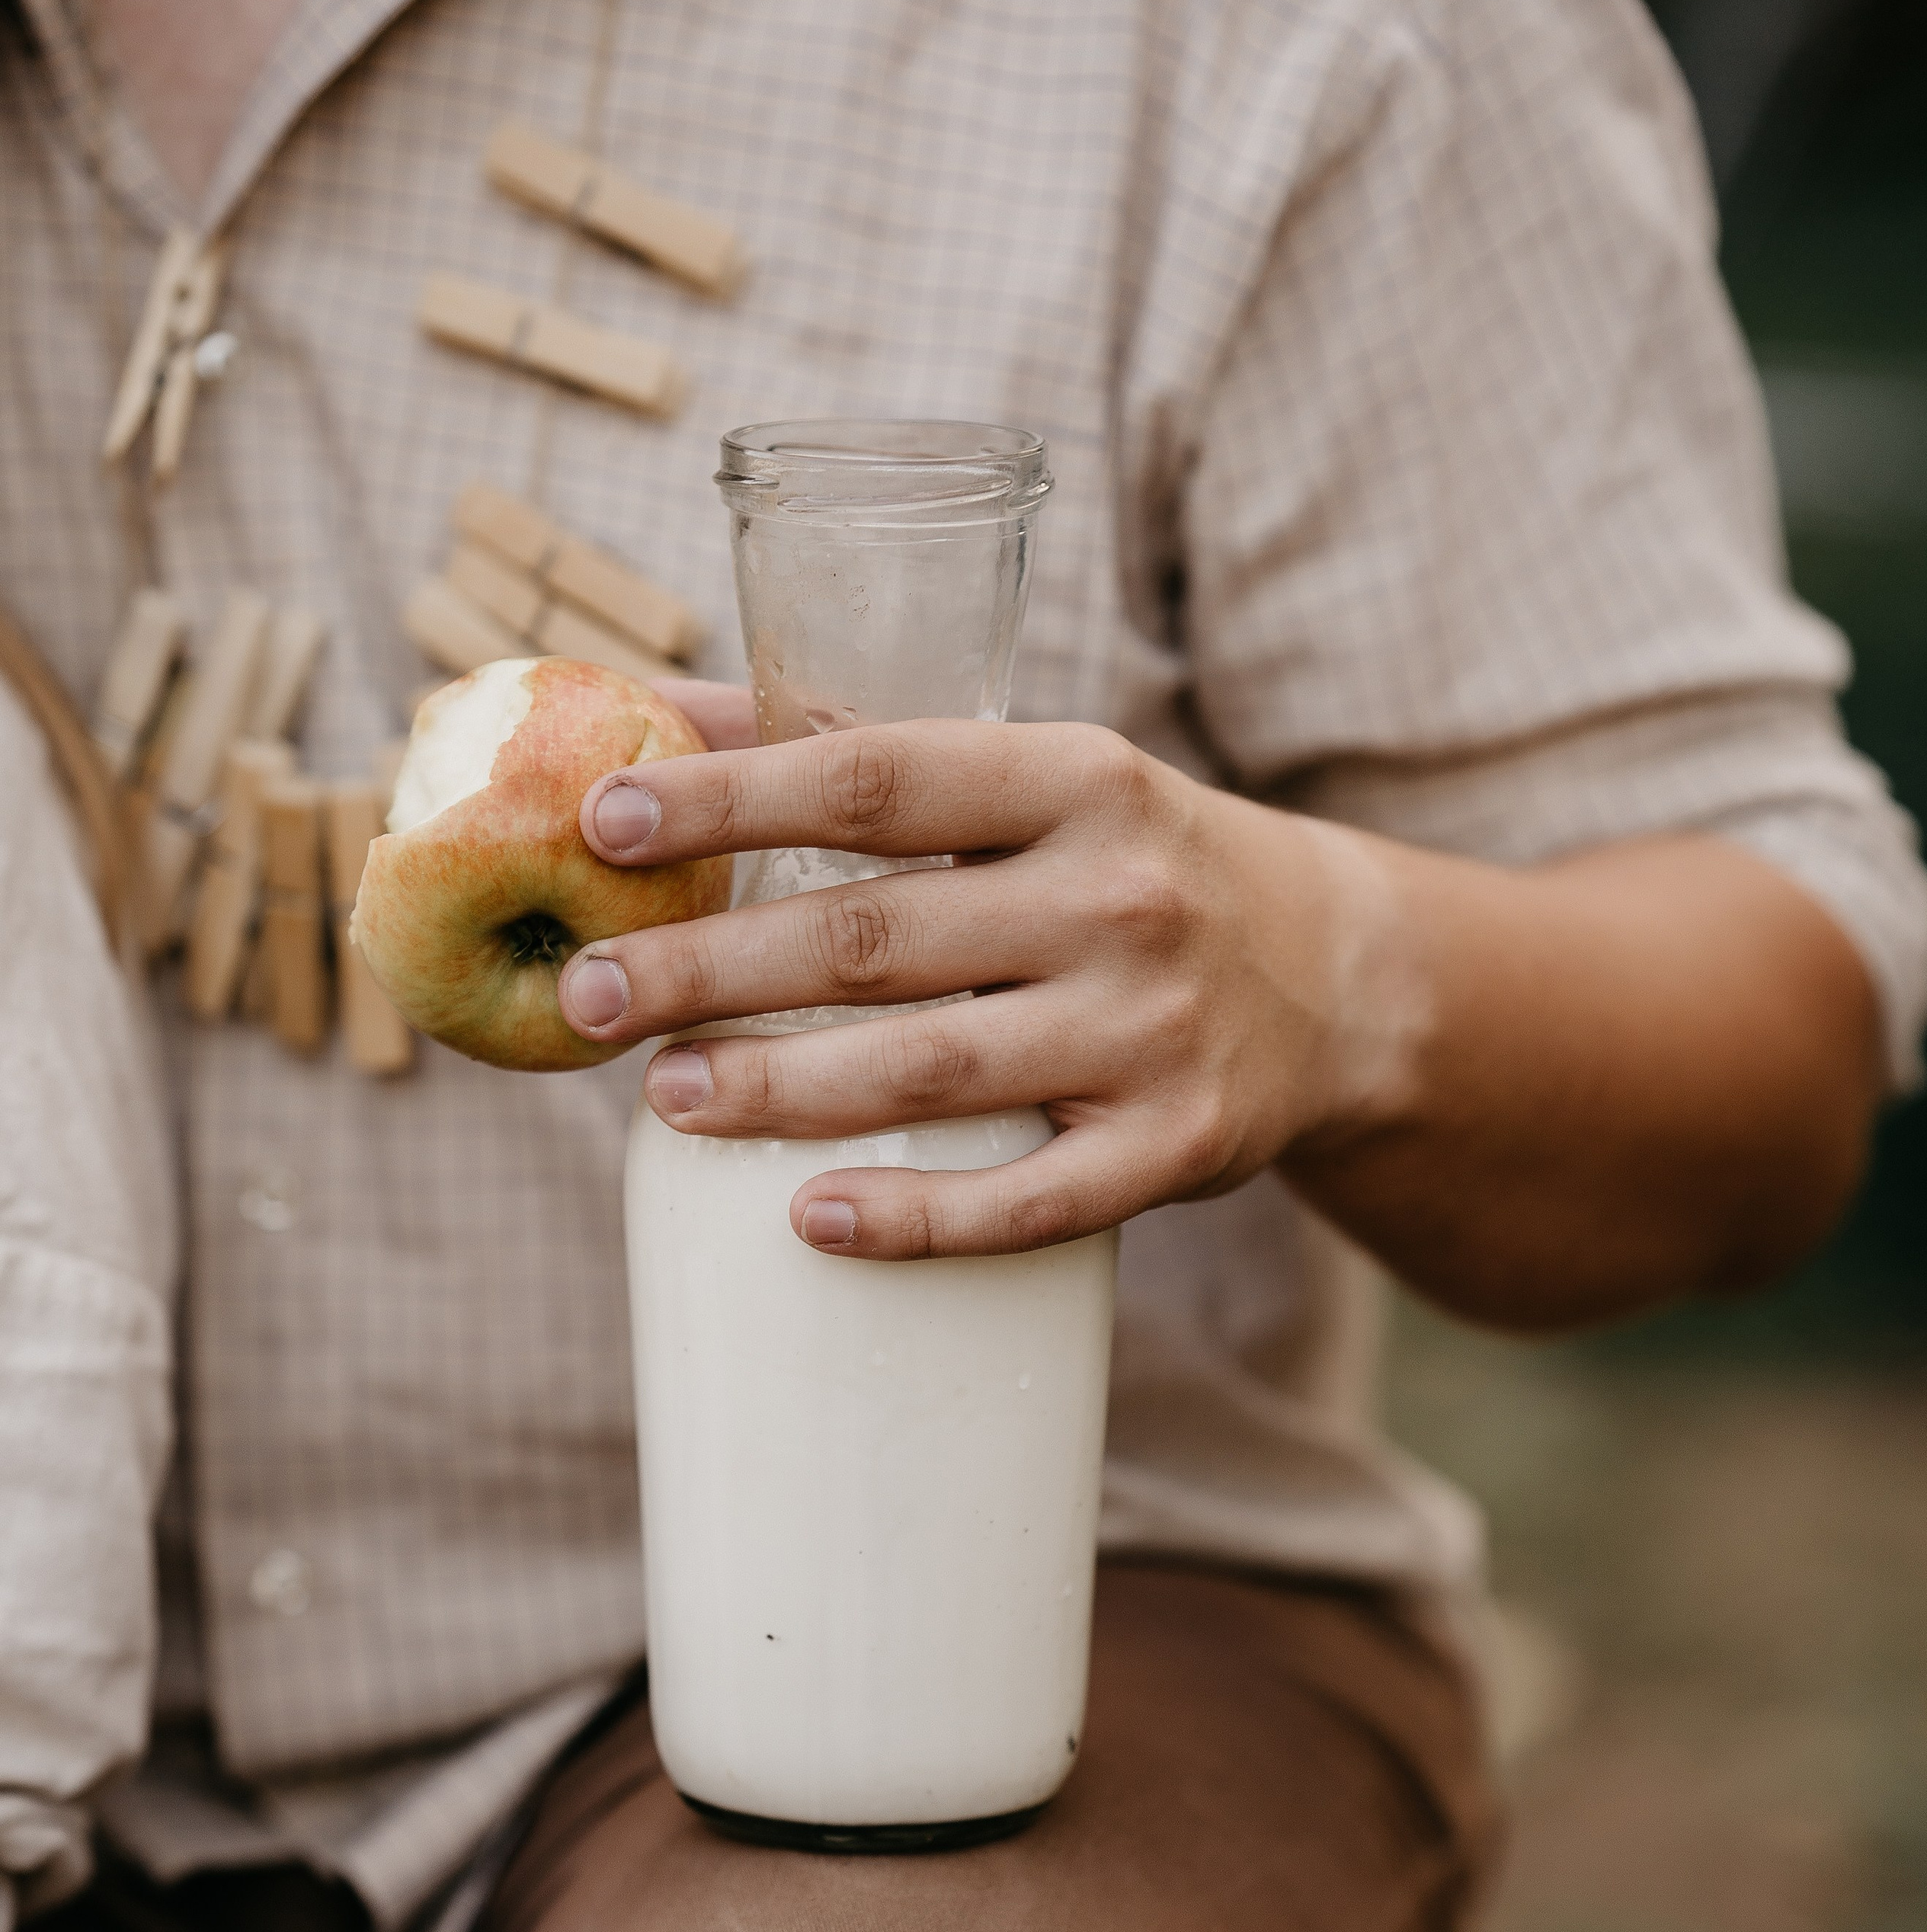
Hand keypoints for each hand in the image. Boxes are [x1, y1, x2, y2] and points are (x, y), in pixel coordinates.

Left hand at [555, 688, 1391, 1259]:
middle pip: (877, 938)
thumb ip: (856, 746)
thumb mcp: (1032, 778)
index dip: (730, 800)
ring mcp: (1152, 1033)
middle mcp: (1118, 900)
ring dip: (783, 1088)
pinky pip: (1030, 1201)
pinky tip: (810, 1220)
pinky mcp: (1175, 1150)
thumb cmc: (1129, 867)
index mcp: (1075, 779)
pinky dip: (918, 1216)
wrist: (1337, 980)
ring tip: (664, 1097)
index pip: (873, 779)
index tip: (603, 823)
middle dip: (711, 967)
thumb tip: (649, 712)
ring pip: (935, 1070)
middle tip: (585, 993)